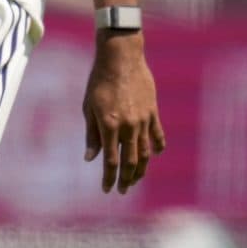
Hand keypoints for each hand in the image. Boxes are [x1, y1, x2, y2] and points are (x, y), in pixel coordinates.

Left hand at [83, 33, 164, 194]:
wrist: (121, 57)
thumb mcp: (89, 107)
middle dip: (126, 179)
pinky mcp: (152, 111)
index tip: (107, 189)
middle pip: (130, 162)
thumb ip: (91, 134)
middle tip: (123, 190)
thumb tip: (90, 158)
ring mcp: (143, 120)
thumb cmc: (99, 81)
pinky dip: (157, 146)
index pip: (111, 161)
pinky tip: (154, 155)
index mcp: (109, 126)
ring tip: (136, 178)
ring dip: (141, 169)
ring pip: (145, 152)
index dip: (109, 178)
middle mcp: (128, 126)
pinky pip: (157, 134)